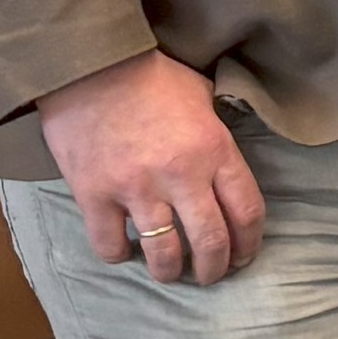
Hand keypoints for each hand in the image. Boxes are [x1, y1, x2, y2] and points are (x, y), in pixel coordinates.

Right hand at [36, 52, 265, 285]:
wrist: (87, 63)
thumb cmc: (149, 75)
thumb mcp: (201, 97)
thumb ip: (216, 135)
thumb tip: (223, 163)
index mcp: (214, 150)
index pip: (247, 212)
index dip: (250, 243)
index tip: (244, 255)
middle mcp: (180, 175)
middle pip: (211, 242)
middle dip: (216, 268)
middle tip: (211, 275)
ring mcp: (135, 188)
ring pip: (164, 253)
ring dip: (171, 271)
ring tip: (170, 272)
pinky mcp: (94, 195)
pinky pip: (110, 244)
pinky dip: (119, 255)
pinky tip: (124, 251)